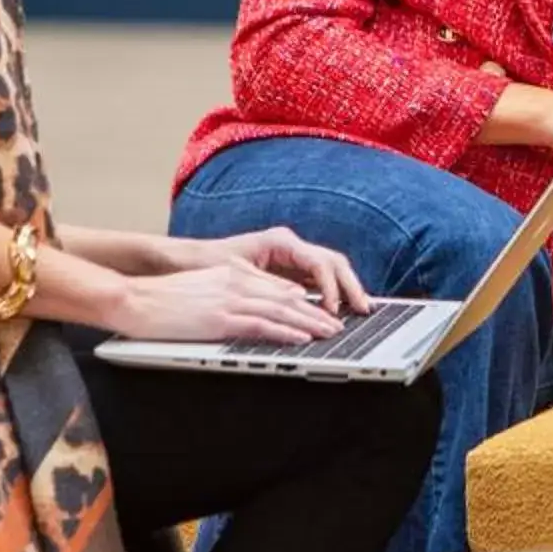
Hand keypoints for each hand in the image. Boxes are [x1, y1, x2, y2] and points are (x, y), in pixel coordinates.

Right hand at [109, 263, 345, 345]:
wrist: (133, 299)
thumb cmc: (162, 299)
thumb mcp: (203, 289)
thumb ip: (230, 294)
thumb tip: (254, 310)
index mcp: (232, 275)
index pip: (278, 288)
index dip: (304, 302)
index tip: (322, 311)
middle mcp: (236, 283)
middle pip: (286, 298)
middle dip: (316, 313)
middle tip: (337, 325)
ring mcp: (229, 299)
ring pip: (280, 311)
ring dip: (309, 323)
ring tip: (329, 334)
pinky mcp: (219, 318)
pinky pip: (261, 325)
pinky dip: (285, 332)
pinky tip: (301, 338)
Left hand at [182, 226, 372, 315]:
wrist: (188, 260)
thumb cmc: (208, 263)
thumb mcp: (238, 276)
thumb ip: (271, 285)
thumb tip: (299, 297)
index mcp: (281, 241)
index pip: (319, 263)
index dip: (331, 287)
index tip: (334, 309)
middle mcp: (290, 245)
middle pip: (334, 263)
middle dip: (351, 286)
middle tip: (364, 309)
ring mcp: (292, 256)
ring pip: (331, 270)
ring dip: (347, 289)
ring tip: (360, 310)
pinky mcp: (290, 269)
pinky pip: (319, 280)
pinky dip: (332, 294)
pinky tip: (340, 309)